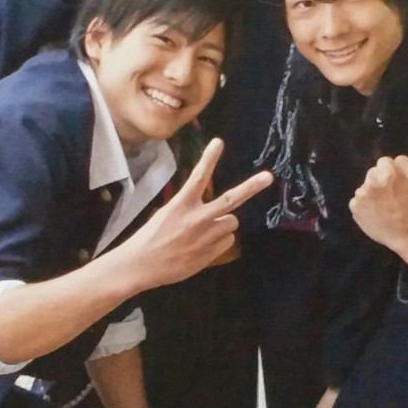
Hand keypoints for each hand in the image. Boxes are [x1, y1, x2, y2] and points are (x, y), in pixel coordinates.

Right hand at [125, 138, 271, 289]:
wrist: (140, 265)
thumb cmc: (149, 238)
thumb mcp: (166, 214)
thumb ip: (189, 209)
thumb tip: (211, 210)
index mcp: (181, 204)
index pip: (199, 176)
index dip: (209, 158)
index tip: (219, 142)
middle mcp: (197, 218)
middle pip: (231, 199)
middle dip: (251, 186)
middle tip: (268, 177)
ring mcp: (206, 237)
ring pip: (231, 222)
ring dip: (224, 223)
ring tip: (206, 231)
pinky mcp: (210, 254)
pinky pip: (227, 241)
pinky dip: (220, 241)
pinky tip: (204, 246)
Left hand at [349, 156, 407, 268]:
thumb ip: (404, 163)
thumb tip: (392, 160)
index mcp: (387, 173)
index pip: (383, 162)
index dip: (391, 172)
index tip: (396, 183)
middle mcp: (370, 182)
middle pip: (372, 173)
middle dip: (380, 181)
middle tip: (390, 196)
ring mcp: (360, 196)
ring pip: (365, 187)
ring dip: (371, 193)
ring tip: (383, 207)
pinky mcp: (354, 208)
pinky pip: (358, 200)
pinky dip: (365, 205)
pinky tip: (375, 213)